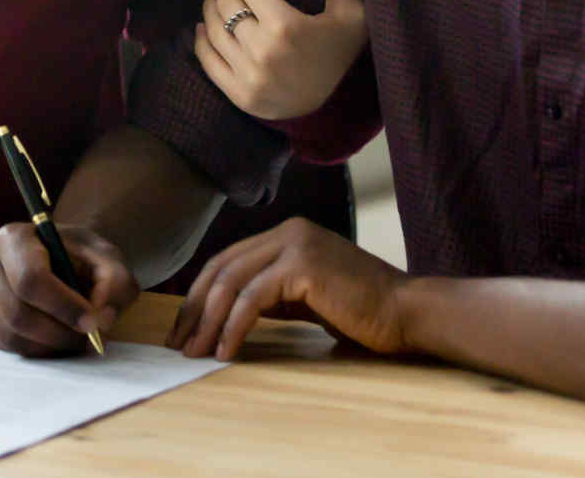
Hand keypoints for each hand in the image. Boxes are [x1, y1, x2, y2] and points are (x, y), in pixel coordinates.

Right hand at [0, 222, 140, 355]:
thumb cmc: (80, 257)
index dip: (63, 307)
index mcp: (14, 237)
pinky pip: (1, 344)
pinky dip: (32, 349)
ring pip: (9, 334)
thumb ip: (115, 285)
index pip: (30, 279)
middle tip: (86, 338)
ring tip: (72, 339)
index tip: (91, 322)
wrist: (58, 257)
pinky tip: (51, 338)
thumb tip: (100, 317)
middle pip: (17, 313)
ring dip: (47, 346)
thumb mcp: (108, 261)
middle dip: (58, 333)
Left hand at [168, 216, 410, 360]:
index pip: (226, 262)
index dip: (199, 296)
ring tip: (195, 353)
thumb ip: (270, 296)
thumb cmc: (362, 312)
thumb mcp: (305, 298)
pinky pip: (252, 299)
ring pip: (231, 282)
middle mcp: (287, 231)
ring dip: (208, 321)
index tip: (183, 329)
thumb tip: (226, 315)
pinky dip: (234, 326)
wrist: (407, 313)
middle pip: (221, 268)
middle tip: (177, 344)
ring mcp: (295, 244)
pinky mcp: (302, 266)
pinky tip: (226, 350)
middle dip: (194, 309)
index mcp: (286, 235)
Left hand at [196, 0, 367, 119]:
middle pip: (226, 3)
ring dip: (209, 4)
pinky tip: (204, 23)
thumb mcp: (350, 9)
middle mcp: (262, 51)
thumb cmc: (343, 50)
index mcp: (286, 26)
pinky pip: (208, 61)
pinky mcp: (238, 95)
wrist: (339, 105)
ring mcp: (247, 75)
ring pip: (214, 29)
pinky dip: (202, 40)